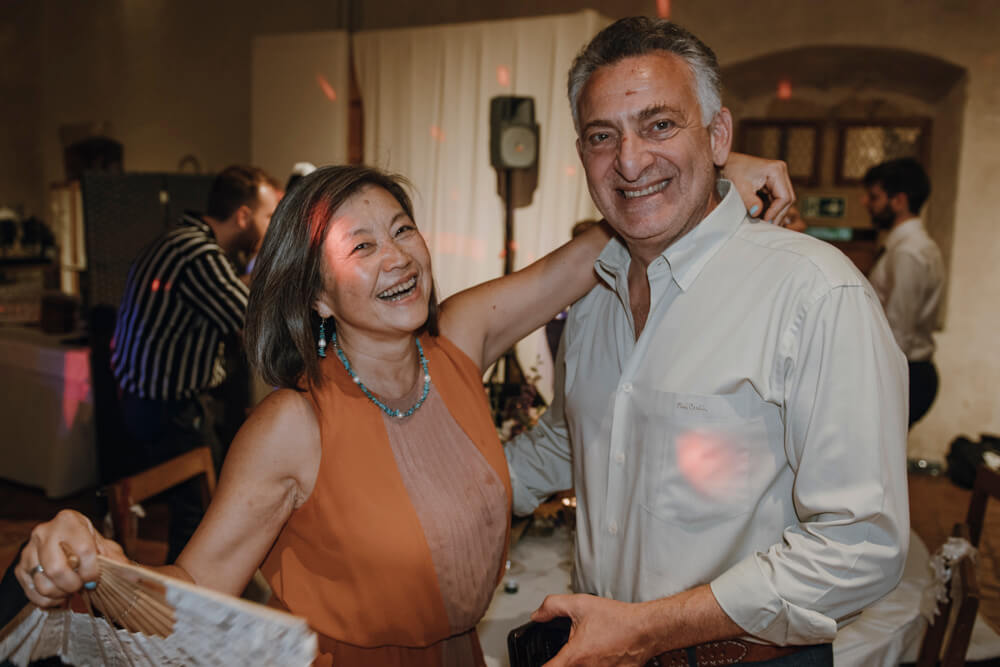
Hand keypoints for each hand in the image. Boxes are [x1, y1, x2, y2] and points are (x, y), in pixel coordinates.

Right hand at [15, 509, 127, 607]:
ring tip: (70, 591)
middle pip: (57, 568)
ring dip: (60, 594)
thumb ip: (119, 561)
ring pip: (42, 582)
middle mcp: (45, 532)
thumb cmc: (87, 544)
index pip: (83, 550)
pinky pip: (31, 591)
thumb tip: (137, 577)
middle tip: (81, 587)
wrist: (64, 543)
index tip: (94, 579)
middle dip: (73, 585)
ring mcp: (29, 549)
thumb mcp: (106, 548)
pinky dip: (46, 600)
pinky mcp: (20, 567)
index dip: (91, 570)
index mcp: (69, 520)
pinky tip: (58, 596)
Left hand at [533, 593, 654, 665]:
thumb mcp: (579, 604)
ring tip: (586, 650)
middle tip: (567, 651)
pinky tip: (598, 654)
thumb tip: (537, 615)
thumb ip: (552, 606)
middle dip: (562, 661)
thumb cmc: (618, 620)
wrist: (645, 629)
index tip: (540, 660)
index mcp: (575, 657)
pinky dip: (594, 664)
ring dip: (579, 662)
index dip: (541, 665)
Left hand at [722, 153, 794, 223]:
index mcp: (776, 170)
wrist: (724, 162)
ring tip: (763, 224)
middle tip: (767, 227)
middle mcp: (780, 172)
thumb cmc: (732, 170)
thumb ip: (749, 201)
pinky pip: (776, 199)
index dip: (776, 212)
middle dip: (777, 214)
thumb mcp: (740, 187)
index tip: (765, 222)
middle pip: (787, 199)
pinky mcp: (772, 183)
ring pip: (782, 201)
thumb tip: (757, 213)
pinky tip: (761, 217)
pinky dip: (769, 209)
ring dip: (774, 213)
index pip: (784, 197)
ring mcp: (777, 177)